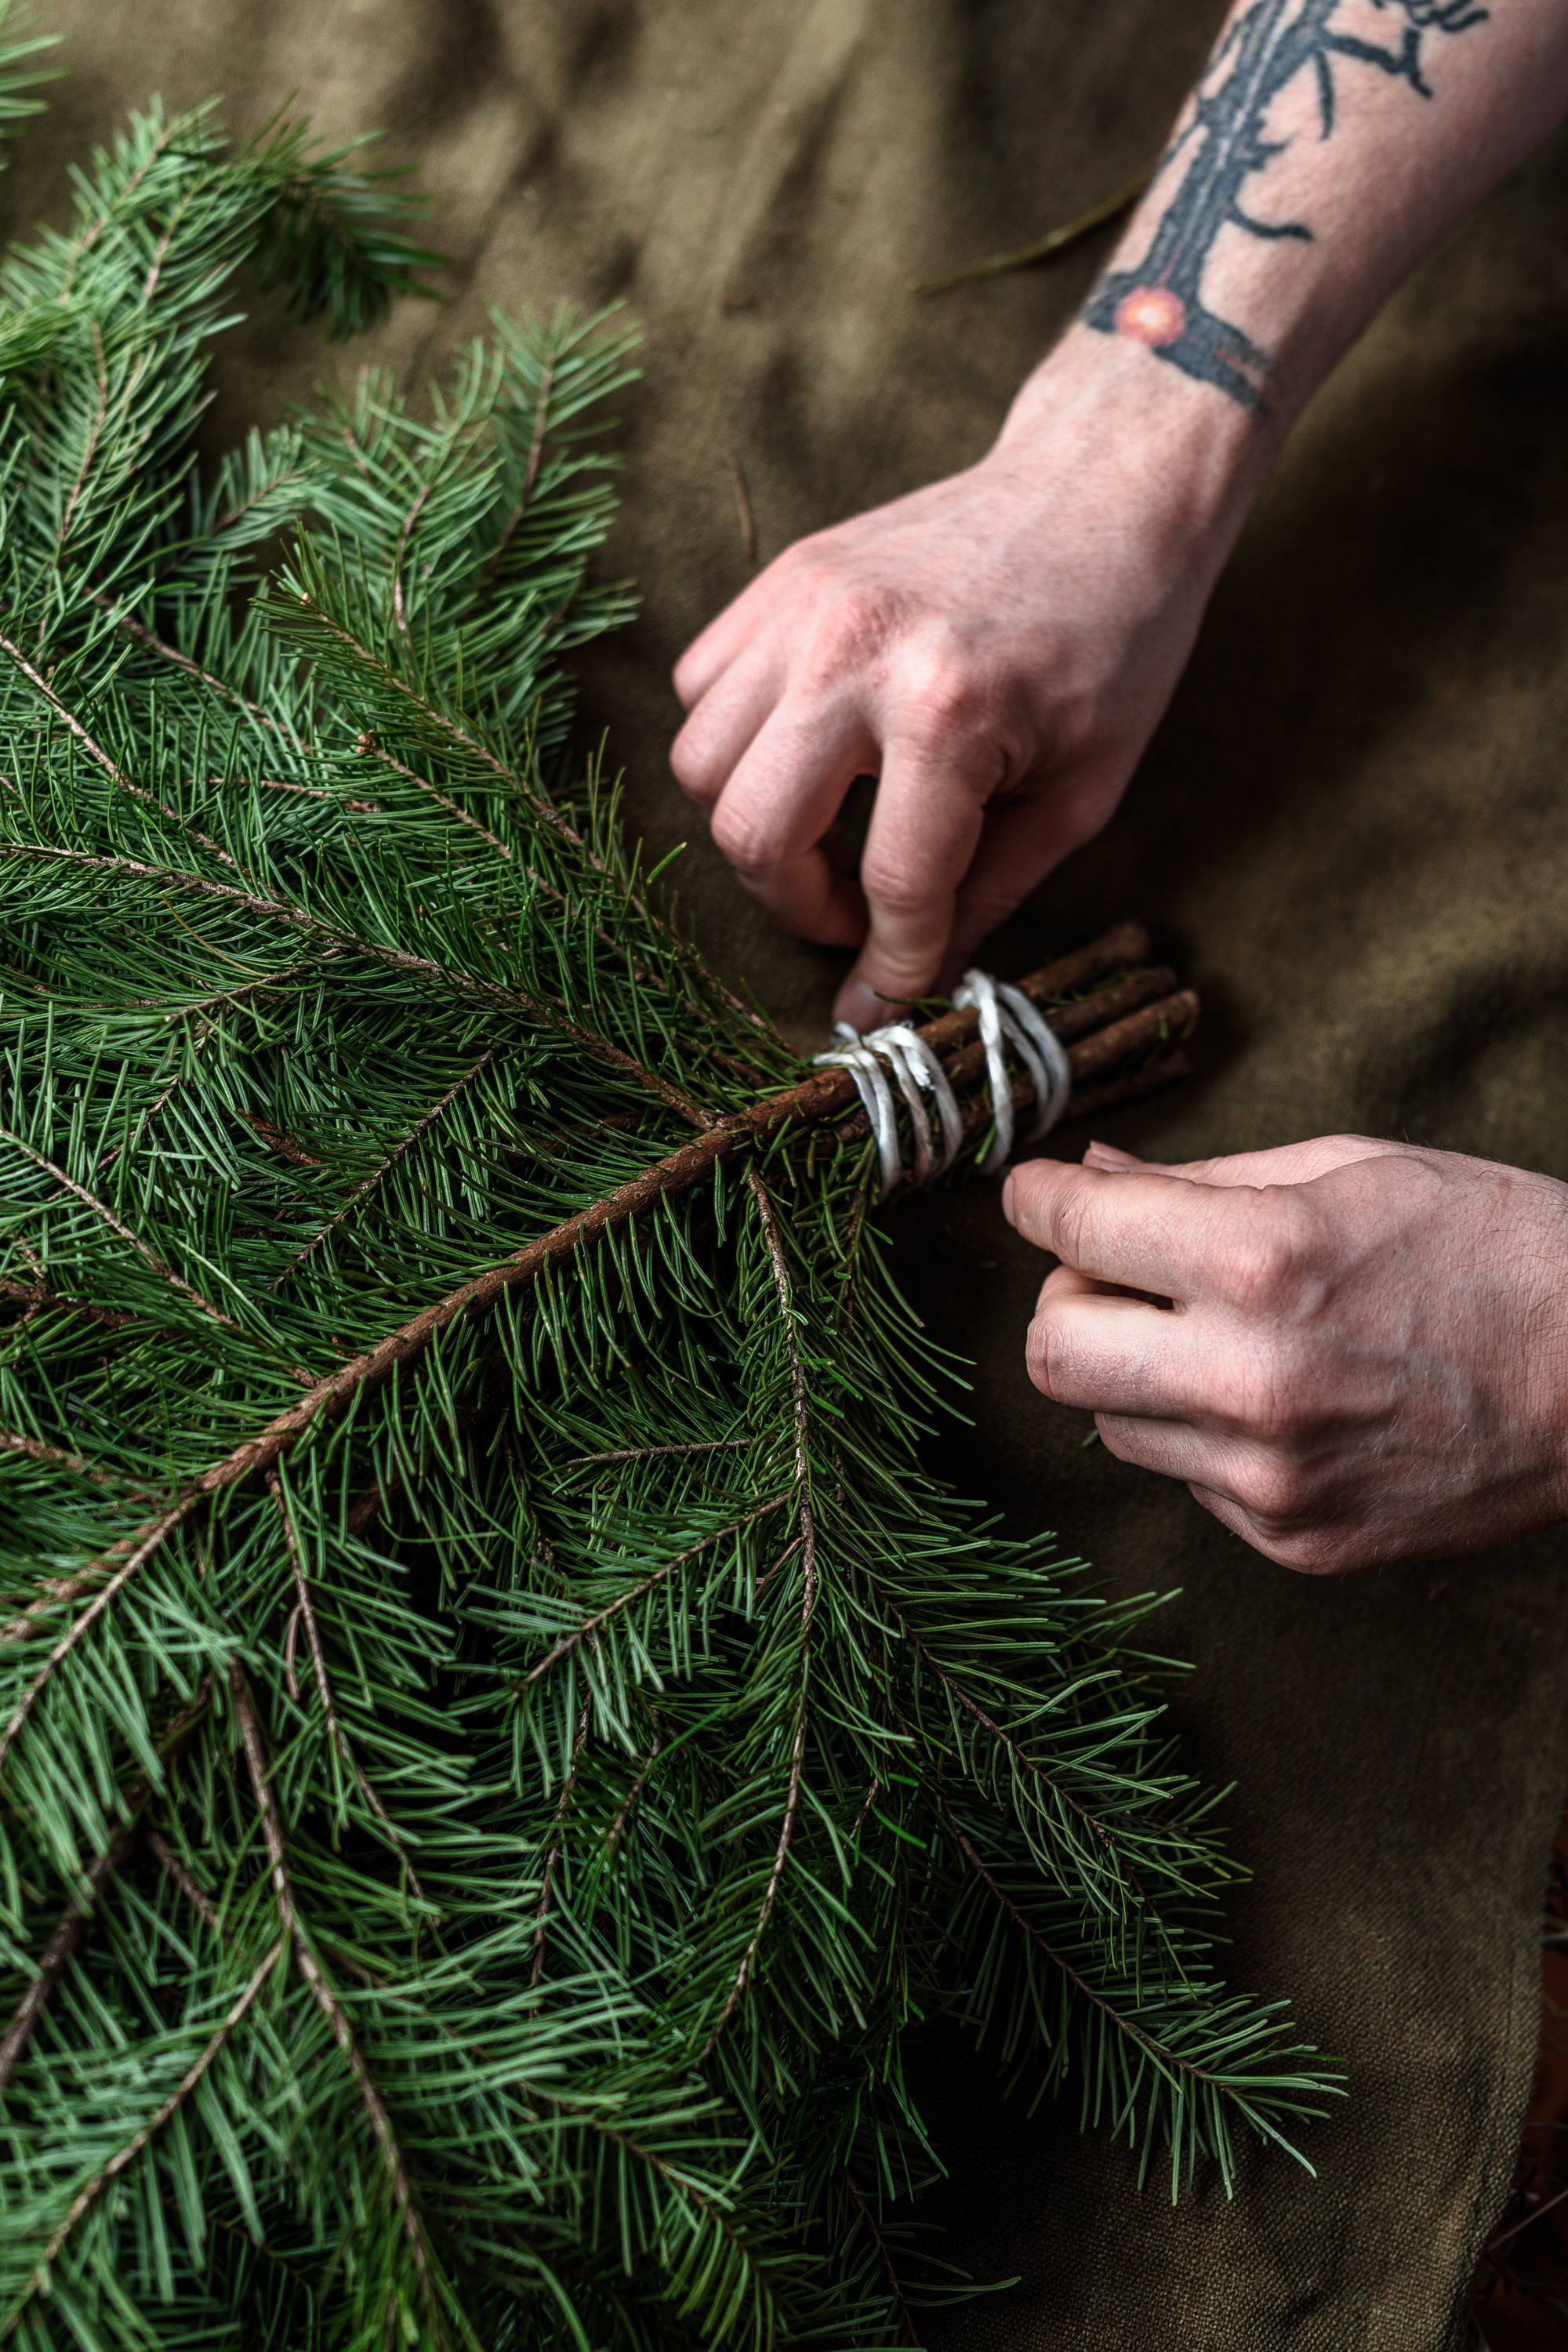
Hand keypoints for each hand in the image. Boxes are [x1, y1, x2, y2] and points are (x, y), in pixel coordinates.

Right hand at [670, 338, 1258, 1031]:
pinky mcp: (783, 578)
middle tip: (856, 910)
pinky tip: (809, 756)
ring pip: (702, 767)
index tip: (892, 996)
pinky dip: (736, 746)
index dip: (891, 963)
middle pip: (754, 834)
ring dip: (756, 830)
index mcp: (951, 710)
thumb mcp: (1079, 794)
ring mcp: (805, 606)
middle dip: (799, 906)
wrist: (1103, 486)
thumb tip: (896, 999)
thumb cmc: (1115, 642)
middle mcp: (857, 652)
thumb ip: (983, 900)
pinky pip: (700, 691)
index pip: (890, 884)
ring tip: (828, 836)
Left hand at [1002, 1134, 1567, 1573]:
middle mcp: (1249, 1378)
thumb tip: (1089, 1177)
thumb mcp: (1350, 1170)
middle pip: (1049, 1351)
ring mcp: (1269, 1475)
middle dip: (1066, 1300)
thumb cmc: (1496, 1250)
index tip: (1036, 1193)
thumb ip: (1200, 1181)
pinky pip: (1188, 1479)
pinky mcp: (1293, 1539)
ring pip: (1110, 1421)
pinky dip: (1207, 1434)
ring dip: (1137, 1372)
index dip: (1036, 1199)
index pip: (1072, 1230)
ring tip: (1229, 1337)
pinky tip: (1290, 1399)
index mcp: (1260, 1261)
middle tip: (1119, 1274)